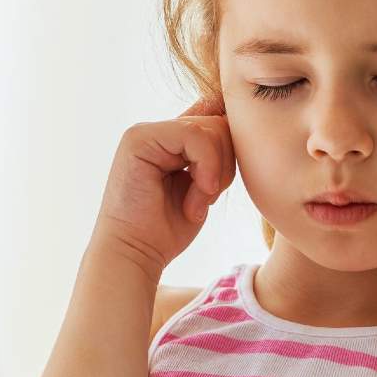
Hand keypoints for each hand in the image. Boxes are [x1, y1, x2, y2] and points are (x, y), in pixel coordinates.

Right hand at [90, 92, 234, 275]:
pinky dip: (206, 170)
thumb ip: (215, 155)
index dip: (231, 154)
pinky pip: (195, 136)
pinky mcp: (139, 138)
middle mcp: (159, 130)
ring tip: (195, 205)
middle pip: (220, 125)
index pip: (220, 122)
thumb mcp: (204, 186)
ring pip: (211, 130)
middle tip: (207, 199)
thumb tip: (242, 126)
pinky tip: (192, 204)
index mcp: (173, 139)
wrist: (135, 254)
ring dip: (214, 174)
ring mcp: (146, 131)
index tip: (216, 189)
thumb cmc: (168, 228)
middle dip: (225, 166)